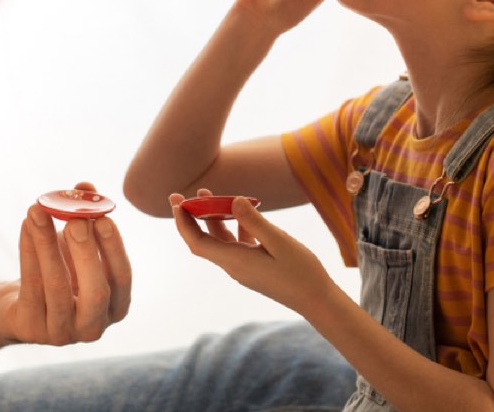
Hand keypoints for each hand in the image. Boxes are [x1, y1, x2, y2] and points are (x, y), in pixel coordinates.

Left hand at [0, 182, 131, 345]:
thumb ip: (86, 216)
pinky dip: (28, 251)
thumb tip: (85, 187)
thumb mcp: (76, 246)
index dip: (114, 248)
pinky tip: (26, 223)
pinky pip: (30, 285)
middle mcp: (93, 327)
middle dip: (86, 252)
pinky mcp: (31, 329)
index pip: (122, 278)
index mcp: (115, 307)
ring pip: (57, 286)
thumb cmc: (59, 271)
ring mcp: (62, 333)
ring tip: (39, 209)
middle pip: (95, 291)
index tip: (103, 218)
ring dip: (47, 243)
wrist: (19, 308)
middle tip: (75, 220)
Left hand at [169, 190, 335, 313]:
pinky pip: (236, 244)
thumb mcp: (279, 242)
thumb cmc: (300, 272)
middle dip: (189, 218)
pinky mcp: (254, 267)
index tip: (176, 202)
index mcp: (235, 261)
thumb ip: (254, 222)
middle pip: (203, 240)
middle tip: (177, 195)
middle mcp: (234, 266)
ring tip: (207, 194)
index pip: (197, 242)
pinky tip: (242, 211)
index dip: (183, 223)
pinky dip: (233, 226)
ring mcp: (244, 267)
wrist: (317, 300)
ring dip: (211, 218)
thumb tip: (233, 200)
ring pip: (219, 240)